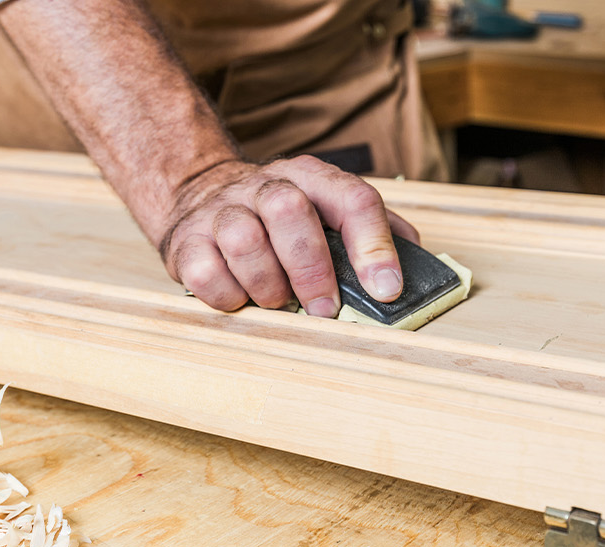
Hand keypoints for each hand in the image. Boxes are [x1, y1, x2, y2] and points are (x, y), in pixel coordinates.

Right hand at [159, 156, 419, 316]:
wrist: (203, 196)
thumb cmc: (282, 220)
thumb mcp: (329, 211)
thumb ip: (375, 231)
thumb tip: (417, 263)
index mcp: (311, 178)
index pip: (352, 198)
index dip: (373, 245)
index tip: (386, 289)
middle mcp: (265, 187)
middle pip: (289, 211)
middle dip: (312, 269)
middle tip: (325, 309)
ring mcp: (222, 211)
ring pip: (243, 239)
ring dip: (268, 284)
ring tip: (280, 303)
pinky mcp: (187, 242)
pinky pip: (206, 271)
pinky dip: (229, 296)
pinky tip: (243, 301)